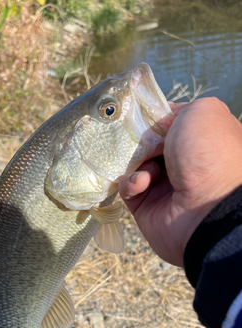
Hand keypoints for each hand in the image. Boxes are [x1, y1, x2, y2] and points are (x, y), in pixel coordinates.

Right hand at [118, 97, 241, 266]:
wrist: (207, 209)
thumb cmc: (208, 155)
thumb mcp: (202, 113)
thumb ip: (177, 110)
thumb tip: (157, 125)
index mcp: (200, 140)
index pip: (169, 124)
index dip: (154, 118)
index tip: (140, 115)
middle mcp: (184, 163)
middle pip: (147, 144)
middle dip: (138, 140)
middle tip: (138, 140)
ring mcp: (164, 186)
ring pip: (134, 165)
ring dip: (136, 161)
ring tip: (147, 166)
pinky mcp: (145, 207)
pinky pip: (128, 189)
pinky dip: (132, 183)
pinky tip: (144, 184)